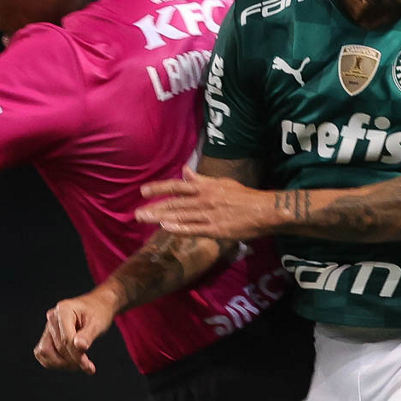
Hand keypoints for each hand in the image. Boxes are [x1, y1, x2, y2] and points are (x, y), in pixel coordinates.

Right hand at [32, 289, 118, 374]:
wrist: (97, 306)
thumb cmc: (99, 313)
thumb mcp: (98, 323)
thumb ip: (88, 335)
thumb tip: (80, 347)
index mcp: (64, 309)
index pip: (66, 339)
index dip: (77, 356)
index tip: (89, 367)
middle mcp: (52, 317)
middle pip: (59, 347)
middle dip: (73, 360)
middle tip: (88, 366)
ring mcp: (48, 326)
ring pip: (45, 352)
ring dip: (62, 363)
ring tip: (78, 365)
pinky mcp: (48, 335)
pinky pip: (42, 353)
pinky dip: (54, 362)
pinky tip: (69, 363)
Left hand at [136, 167, 280, 239]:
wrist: (263, 211)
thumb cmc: (243, 196)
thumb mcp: (221, 183)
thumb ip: (202, 178)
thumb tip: (185, 170)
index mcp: (205, 187)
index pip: (177, 186)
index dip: (159, 188)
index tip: (143, 191)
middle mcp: (204, 199)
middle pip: (174, 203)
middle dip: (154, 208)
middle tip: (136, 213)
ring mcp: (209, 215)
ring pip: (180, 216)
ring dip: (160, 218)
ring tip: (145, 220)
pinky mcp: (215, 229)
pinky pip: (193, 228)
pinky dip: (179, 228)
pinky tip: (165, 227)